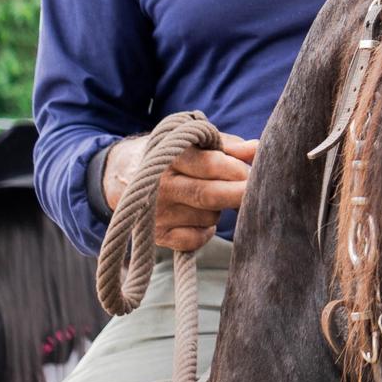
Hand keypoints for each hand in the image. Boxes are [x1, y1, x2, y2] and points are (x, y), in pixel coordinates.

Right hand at [104, 131, 257, 250]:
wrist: (124, 175)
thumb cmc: (175, 154)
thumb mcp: (196, 142)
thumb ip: (229, 146)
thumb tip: (258, 149)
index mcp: (172, 155)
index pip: (212, 164)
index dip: (239, 170)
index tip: (256, 172)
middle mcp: (160, 185)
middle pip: (210, 195)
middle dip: (239, 195)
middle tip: (256, 192)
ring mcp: (157, 213)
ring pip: (209, 218)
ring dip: (219, 210)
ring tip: (208, 196)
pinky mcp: (157, 235)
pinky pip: (197, 239)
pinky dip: (207, 230)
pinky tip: (199, 216)